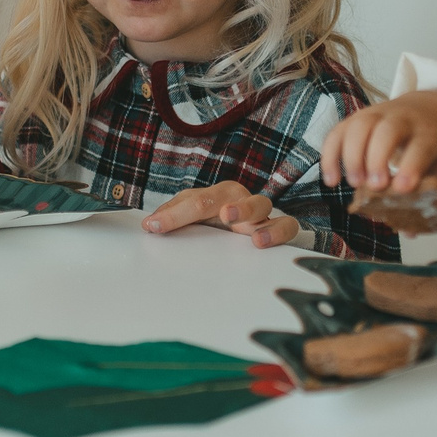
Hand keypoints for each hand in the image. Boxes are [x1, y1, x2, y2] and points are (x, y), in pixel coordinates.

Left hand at [142, 182, 300, 248]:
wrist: (245, 228)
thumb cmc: (216, 218)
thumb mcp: (192, 214)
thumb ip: (172, 216)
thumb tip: (149, 224)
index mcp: (218, 193)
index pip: (195, 200)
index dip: (175, 214)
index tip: (155, 226)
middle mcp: (239, 199)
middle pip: (232, 194)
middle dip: (222, 202)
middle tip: (224, 214)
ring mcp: (259, 213)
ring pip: (263, 204)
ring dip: (253, 214)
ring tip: (250, 234)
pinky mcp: (277, 228)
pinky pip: (287, 225)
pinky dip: (279, 232)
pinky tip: (263, 243)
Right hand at [319, 90, 436, 192]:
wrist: (428, 110)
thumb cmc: (431, 143)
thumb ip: (426, 195)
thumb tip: (410, 231)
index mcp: (429, 132)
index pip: (421, 145)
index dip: (411, 166)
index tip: (403, 188)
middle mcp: (402, 119)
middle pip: (387, 130)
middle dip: (378, 158)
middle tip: (375, 186)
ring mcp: (377, 115)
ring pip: (359, 126)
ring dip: (353, 157)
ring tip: (355, 185)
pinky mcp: (356, 118)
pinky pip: (337, 133)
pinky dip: (331, 156)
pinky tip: (332, 181)